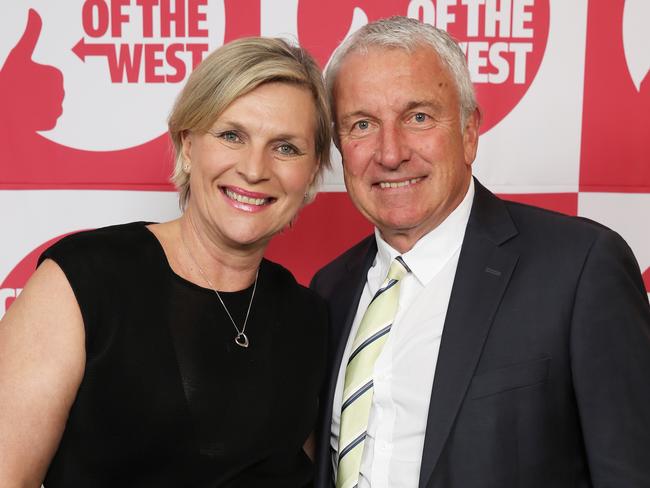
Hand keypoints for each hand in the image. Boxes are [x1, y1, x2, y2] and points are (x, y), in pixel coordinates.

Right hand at [0, 9, 63, 131]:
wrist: (1, 110)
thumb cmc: (8, 79)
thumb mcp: (19, 54)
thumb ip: (31, 33)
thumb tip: (34, 11)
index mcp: (56, 75)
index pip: (50, 76)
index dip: (35, 77)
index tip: (25, 79)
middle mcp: (61, 92)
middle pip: (52, 91)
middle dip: (38, 91)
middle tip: (22, 91)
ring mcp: (57, 109)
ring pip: (49, 104)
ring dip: (37, 104)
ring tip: (23, 102)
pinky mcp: (52, 123)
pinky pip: (47, 118)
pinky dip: (37, 117)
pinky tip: (27, 114)